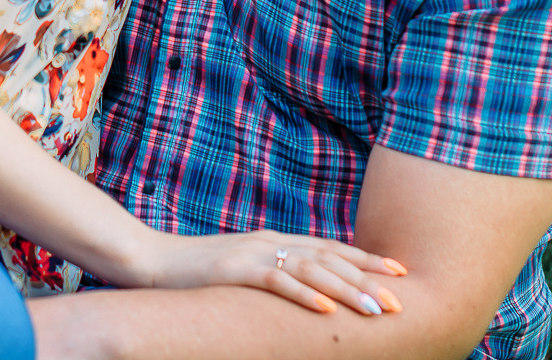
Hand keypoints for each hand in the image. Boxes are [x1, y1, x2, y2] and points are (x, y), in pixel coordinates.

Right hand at [128, 228, 406, 317]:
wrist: (151, 261)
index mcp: (276, 241)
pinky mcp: (235, 271)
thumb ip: (274, 271)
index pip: (330, 247)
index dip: (365, 259)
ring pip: (312, 269)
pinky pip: (277, 283)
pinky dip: (305, 295)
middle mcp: (271, 243)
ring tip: (375, 309)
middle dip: (367, 279)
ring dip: (347, 290)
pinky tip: (327, 310)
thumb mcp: (244, 269)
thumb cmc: (197, 272)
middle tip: (399, 300)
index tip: (398, 272)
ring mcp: (254, 254)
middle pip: (329, 258)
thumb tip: (307, 288)